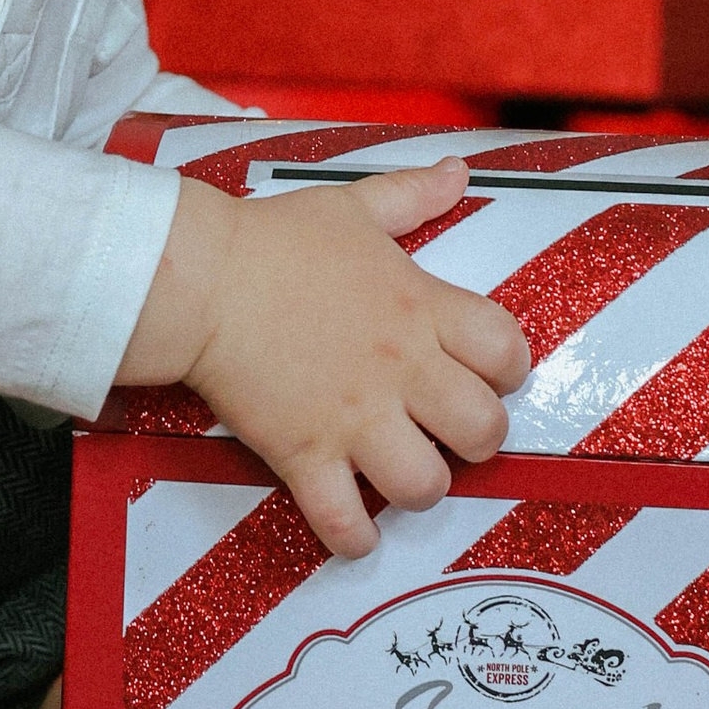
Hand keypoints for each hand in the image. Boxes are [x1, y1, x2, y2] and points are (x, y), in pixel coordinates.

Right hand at [118, 160, 529, 560]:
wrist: (200, 280)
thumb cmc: (274, 242)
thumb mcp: (353, 207)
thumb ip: (412, 194)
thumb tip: (458, 170)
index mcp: (420, 308)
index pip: (506, 350)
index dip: (507, 369)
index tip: (484, 373)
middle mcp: (400, 369)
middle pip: (483, 430)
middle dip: (477, 439)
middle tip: (448, 432)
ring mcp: (354, 418)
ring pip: (425, 484)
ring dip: (421, 487)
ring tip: (400, 474)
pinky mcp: (304, 454)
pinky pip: (344, 521)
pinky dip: (354, 537)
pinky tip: (355, 529)